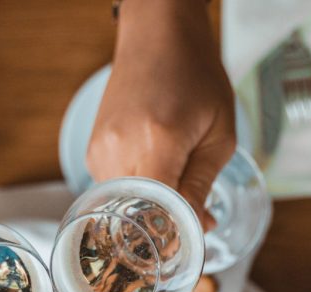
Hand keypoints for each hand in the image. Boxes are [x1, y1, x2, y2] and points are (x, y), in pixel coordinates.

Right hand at [87, 0, 235, 228]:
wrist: (157, 36)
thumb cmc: (196, 77)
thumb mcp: (218, 133)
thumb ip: (203, 185)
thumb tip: (198, 228)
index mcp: (157, 142)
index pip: (161, 213)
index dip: (179, 233)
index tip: (195, 237)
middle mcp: (119, 150)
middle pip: (140, 215)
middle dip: (167, 223)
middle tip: (193, 209)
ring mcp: (99, 151)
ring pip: (125, 205)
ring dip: (151, 205)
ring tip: (173, 176)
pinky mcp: (92, 152)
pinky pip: (115, 189)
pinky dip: (137, 190)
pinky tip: (153, 165)